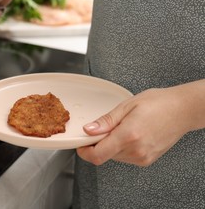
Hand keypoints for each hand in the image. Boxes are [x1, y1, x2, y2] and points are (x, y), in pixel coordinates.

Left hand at [77, 81, 204, 166]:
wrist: (182, 110)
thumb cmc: (158, 103)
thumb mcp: (127, 105)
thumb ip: (106, 121)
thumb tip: (88, 130)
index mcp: (128, 136)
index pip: (97, 155)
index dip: (84, 151)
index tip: (80, 144)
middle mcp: (136, 150)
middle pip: (104, 155)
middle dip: (98, 143)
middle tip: (104, 128)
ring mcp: (142, 157)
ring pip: (114, 157)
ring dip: (110, 145)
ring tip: (122, 128)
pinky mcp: (147, 160)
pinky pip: (125, 157)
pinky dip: (121, 148)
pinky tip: (129, 134)